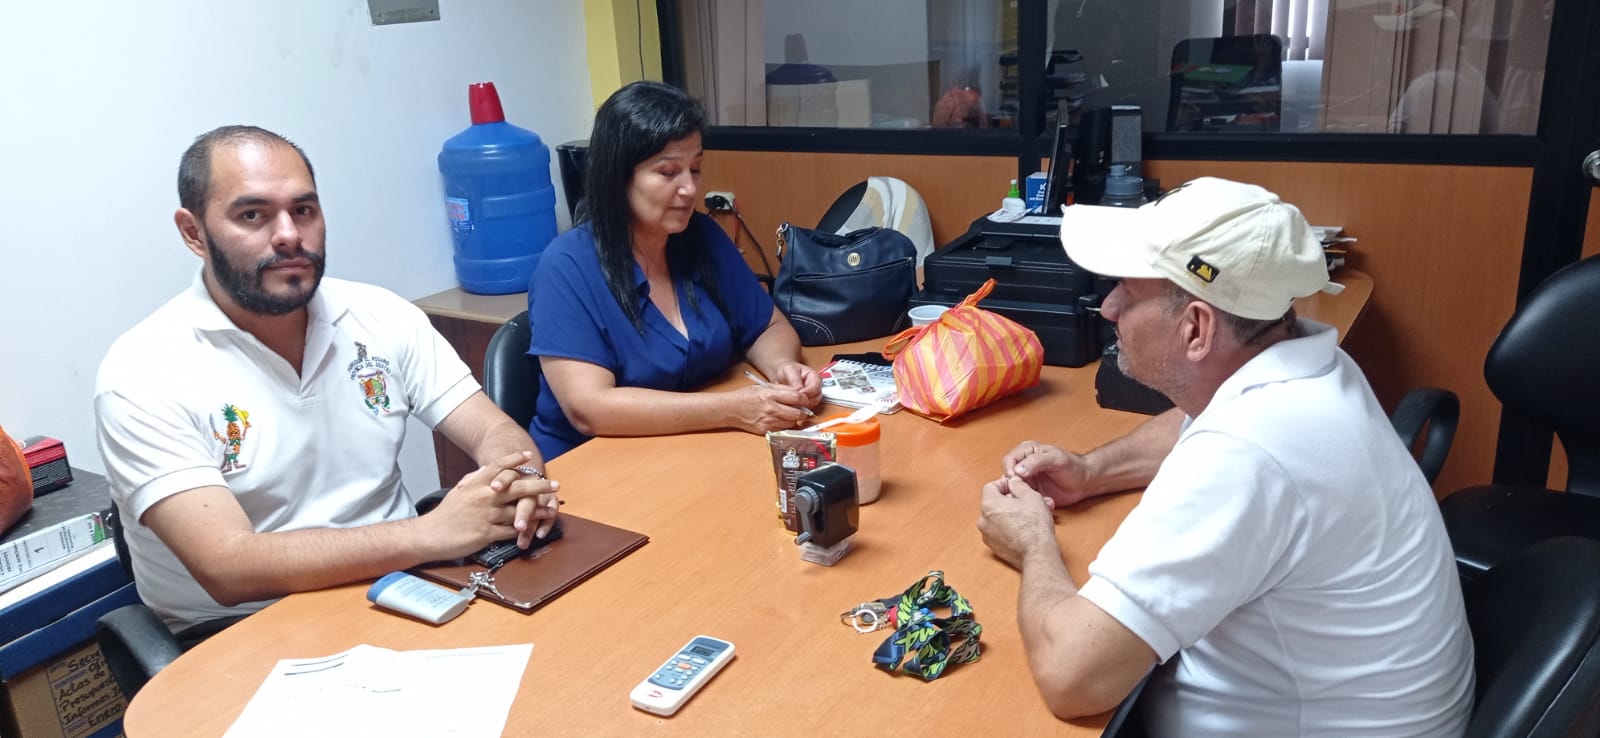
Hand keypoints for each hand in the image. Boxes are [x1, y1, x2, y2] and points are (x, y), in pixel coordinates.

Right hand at [423, 450, 551, 558]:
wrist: (430, 535)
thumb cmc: (445, 514)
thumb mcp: (460, 492)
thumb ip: (476, 481)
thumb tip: (488, 471)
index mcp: (476, 485)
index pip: (498, 467)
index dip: (515, 460)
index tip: (528, 455)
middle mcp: (484, 497)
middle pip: (517, 488)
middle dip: (539, 486)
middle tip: (554, 484)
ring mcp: (486, 515)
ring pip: (518, 511)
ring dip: (537, 510)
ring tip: (551, 509)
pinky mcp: (487, 533)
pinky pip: (510, 530)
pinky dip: (523, 529)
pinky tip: (533, 528)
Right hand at [728, 384, 811, 432]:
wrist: (731, 409)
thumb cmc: (746, 396)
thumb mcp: (763, 386)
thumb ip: (781, 389)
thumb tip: (797, 393)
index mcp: (771, 395)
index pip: (796, 398)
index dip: (804, 399)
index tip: (804, 399)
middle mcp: (771, 409)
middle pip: (797, 413)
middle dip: (802, 411)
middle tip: (801, 409)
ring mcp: (768, 421)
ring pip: (792, 423)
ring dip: (794, 419)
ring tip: (789, 414)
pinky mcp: (765, 430)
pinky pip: (782, 429)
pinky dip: (785, 425)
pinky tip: (781, 420)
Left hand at [769, 360, 822, 407]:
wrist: (784, 376)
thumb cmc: (788, 371)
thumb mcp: (789, 370)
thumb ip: (795, 380)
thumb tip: (799, 390)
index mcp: (815, 377)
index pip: (815, 388)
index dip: (806, 392)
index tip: (796, 393)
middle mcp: (816, 388)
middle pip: (815, 399)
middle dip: (804, 401)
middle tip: (792, 400)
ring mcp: (813, 397)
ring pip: (811, 405)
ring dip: (801, 405)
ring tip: (790, 402)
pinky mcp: (808, 403)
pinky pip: (806, 409)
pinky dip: (798, 408)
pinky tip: (791, 404)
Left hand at [978, 476, 1057, 569]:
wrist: (1037, 553)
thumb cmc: (1034, 526)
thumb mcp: (1031, 496)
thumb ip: (1018, 485)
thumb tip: (1013, 482)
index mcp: (989, 505)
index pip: (990, 486)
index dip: (1004, 484)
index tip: (1016, 487)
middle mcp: (983, 520)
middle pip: (993, 503)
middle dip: (1009, 500)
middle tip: (1025, 501)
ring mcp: (987, 535)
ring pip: (997, 518)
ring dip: (1009, 514)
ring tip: (1027, 515)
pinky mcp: (994, 547)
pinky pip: (999, 531)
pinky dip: (1008, 527)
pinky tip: (1023, 529)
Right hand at [1002, 441, 1094, 507]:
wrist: (1084, 482)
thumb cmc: (1073, 466)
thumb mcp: (1056, 459)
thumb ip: (1036, 462)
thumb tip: (1017, 470)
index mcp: (1026, 451)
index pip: (1008, 461)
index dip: (1010, 471)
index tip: (1016, 480)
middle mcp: (1023, 465)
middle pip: (1007, 477)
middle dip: (1014, 487)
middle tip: (1025, 493)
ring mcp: (1026, 479)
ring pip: (1013, 490)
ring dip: (1024, 496)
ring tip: (1039, 498)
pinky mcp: (1031, 492)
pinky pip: (1023, 499)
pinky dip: (1031, 503)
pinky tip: (1045, 502)